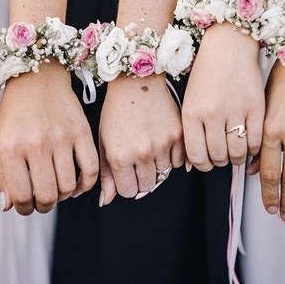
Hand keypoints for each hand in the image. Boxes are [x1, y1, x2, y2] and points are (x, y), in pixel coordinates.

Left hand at [0, 63, 98, 215]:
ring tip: (58, 190)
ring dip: (63, 196)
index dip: (22, 208)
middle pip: (47, 195)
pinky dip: (85, 184)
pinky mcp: (81, 132)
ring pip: (68, 187)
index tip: (25, 206)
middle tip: (42, 202)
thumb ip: (1, 174)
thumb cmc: (16, 111)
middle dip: (43, 206)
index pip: (20, 195)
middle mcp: (36, 143)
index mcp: (11, 147)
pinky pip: (90, 169)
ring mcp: (61, 138)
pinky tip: (77, 185)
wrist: (38, 79)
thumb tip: (9, 205)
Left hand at [99, 75, 184, 205]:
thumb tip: (106, 201)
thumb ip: (106, 174)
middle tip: (138, 160)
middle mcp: (142, 152)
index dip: (126, 184)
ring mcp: (163, 144)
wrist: (136, 82)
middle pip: (148, 186)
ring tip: (148, 144)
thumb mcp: (104, 141)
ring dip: (157, 165)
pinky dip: (173, 155)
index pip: (128, 192)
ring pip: (164, 173)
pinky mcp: (179, 135)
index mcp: (120, 156)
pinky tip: (162, 140)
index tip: (126, 173)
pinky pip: (180, 160)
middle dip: (142, 177)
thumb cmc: (116, 110)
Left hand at [183, 24, 263, 170]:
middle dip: (220, 161)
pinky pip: (256, 141)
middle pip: (218, 157)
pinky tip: (249, 141)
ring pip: (238, 153)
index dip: (203, 165)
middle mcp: (212, 114)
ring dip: (238, 157)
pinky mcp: (256, 107)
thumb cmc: (206, 74)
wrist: (228, 46)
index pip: (196, 156)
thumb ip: (191, 131)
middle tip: (223, 155)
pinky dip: (254, 148)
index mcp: (191, 113)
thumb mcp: (190, 101)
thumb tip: (192, 163)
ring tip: (236, 149)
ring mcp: (235, 110)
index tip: (207, 163)